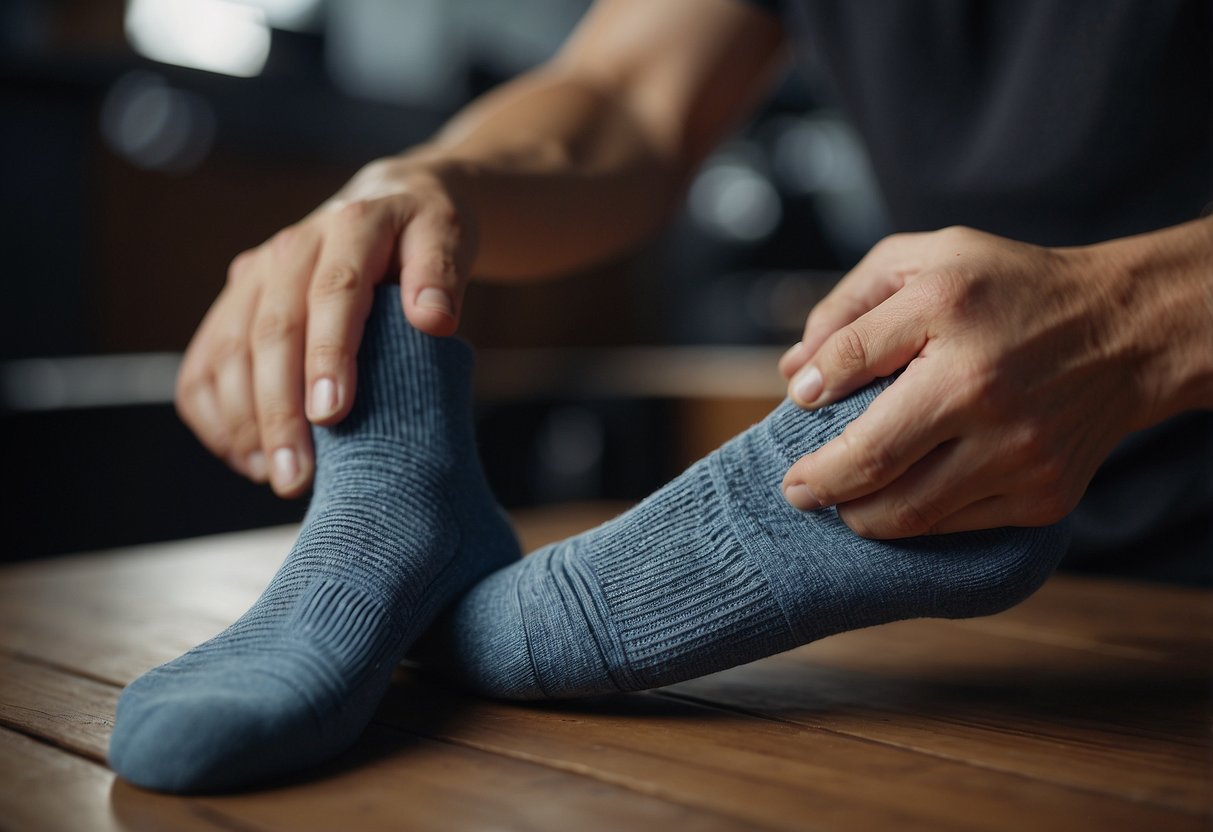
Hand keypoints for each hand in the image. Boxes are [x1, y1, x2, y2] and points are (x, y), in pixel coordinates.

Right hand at [175, 154, 476, 495]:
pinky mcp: (234, 303)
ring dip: (243, 422)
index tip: (331, 413)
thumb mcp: (450, 236)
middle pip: (273, 332)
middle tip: (296, 475)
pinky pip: (205, 363)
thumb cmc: (425, 233)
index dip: (328, 354)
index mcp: (350, 228)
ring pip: (229, 352)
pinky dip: (215, 415)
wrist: (389, 204)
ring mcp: (254, 276)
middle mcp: (290, 249)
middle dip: (279, 410)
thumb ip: (442, 274)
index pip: (333, 293)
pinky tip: (248, 457)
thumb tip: (433, 319)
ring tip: (277, 477)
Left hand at [776, 226, 1162, 537]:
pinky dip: (918, 520)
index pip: (847, 362)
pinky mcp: (1042, 495)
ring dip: (859, 514)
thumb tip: (796, 376)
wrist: (1128, 331)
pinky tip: (904, 500)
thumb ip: (851, 306)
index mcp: (948, 313)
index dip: (809, 393)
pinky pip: (955, 526)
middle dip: (818, 484)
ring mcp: (1018, 451)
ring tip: (842, 502)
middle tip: (796, 489)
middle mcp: (983, 387)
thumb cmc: (1009, 292)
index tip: (800, 408)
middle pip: (870, 460)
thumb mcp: (930, 260)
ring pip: (908, 512)